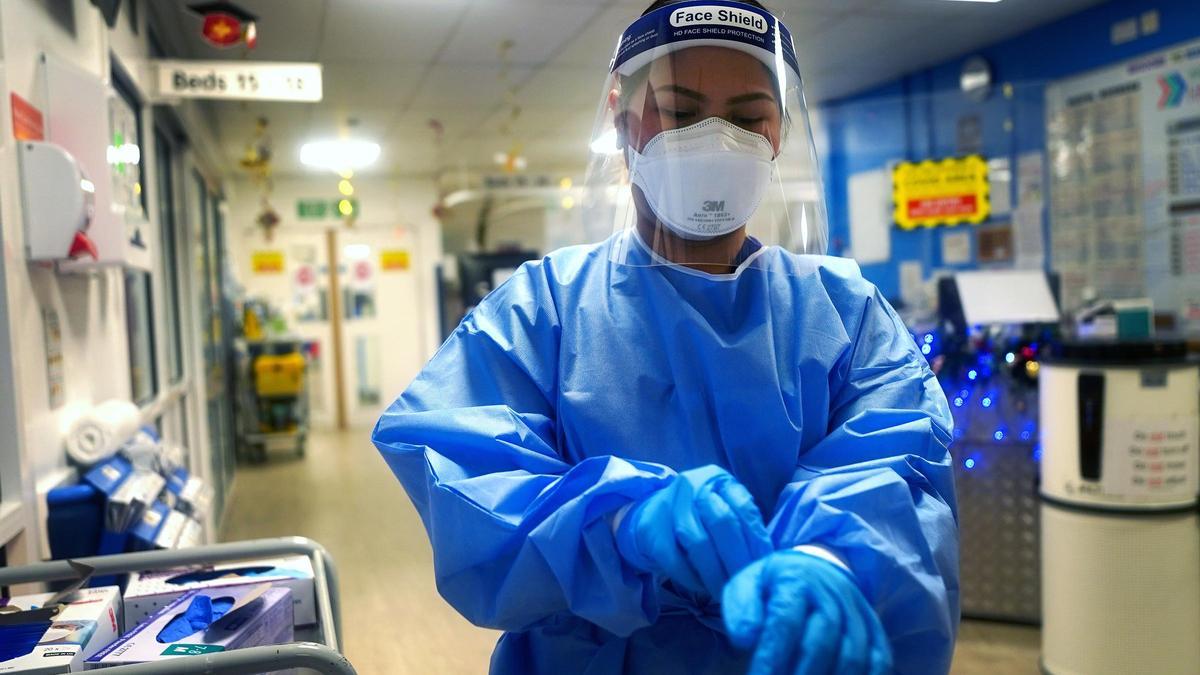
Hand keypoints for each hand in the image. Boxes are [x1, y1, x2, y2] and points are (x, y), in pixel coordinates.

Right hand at [616, 465, 771, 598]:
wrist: (653, 513)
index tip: (764, 567)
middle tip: (746, 584)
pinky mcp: (651, 529)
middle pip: (722, 523)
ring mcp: (669, 505)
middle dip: (738, 560)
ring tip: (726, 592)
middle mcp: (692, 485)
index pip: (744, 508)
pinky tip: (703, 588)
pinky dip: (692, 578)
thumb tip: (768, 559)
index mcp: (718, 478)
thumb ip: (745, 525)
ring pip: (699, 542)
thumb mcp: (724, 508)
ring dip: (715, 573)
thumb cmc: (699, 516)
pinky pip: (675, 559)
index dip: (757, 540)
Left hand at [723, 550, 891, 674]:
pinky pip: (880, 660)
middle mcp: (832, 594)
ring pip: (853, 655)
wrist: (817, 567)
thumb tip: (745, 638)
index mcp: (796, 580)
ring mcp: (858, 613)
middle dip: (803, 674)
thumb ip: (741, 609)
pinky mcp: (875, 630)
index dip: (772, 657)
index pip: (785, 622)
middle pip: (822, 640)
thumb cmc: (775, 585)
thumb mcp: (747, 585)